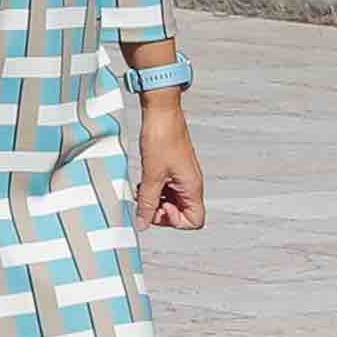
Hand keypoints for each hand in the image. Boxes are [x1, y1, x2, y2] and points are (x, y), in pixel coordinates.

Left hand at [135, 88, 205, 230]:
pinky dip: (154, 189)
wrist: (160, 113)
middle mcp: (190, 184)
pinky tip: (143, 182)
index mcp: (192, 187)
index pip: (194, 221)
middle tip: (145, 201)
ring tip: (142, 190)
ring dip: (156, 200)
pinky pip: (166, 189)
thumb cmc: (161, 137)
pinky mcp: (172, 169)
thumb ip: (147, 203)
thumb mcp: (151, 175)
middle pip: (181, 213)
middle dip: (161, 211)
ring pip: (172, 201)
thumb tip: (142, 223)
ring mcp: (181, 176)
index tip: (158, 208)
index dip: (174, 221)